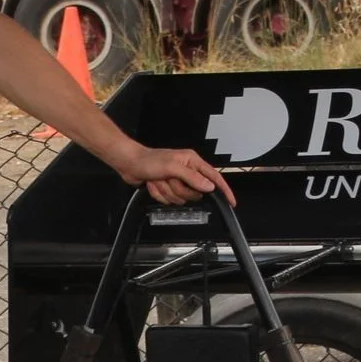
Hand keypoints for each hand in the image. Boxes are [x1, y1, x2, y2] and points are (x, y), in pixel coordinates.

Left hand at [116, 144, 234, 206]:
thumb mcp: (172, 167)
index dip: (223, 190)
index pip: (214, 177)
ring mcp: (177, 181)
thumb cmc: (149, 160)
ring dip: (167, 191)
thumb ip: (192, 177)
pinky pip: (168, 200)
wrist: (130, 164)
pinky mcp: (167, 188)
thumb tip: (209, 186)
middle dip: (179, 190)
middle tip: (169, 180)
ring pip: (180, 198)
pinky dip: (159, 194)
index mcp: (192, 162)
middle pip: (195, 192)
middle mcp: (187, 171)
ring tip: (159, 180)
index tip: (231, 201)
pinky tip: (153, 184)